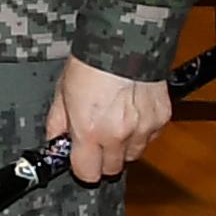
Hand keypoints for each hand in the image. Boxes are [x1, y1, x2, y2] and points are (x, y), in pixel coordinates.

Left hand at [45, 55, 173, 183]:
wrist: (123, 42)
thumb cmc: (91, 63)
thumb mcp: (62, 92)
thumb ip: (58, 122)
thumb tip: (55, 140)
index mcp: (89, 131)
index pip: (87, 174)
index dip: (82, 167)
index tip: (79, 158)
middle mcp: (117, 135)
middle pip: (112, 169)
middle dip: (102, 157)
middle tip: (96, 137)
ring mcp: (142, 129)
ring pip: (133, 155)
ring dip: (123, 146)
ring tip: (115, 121)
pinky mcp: (161, 119)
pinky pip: (151, 137)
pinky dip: (142, 131)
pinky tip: (131, 112)